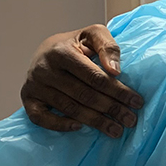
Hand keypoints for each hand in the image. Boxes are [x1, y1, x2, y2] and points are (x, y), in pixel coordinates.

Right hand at [20, 25, 143, 136]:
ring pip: (69, 108)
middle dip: (111, 109)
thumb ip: (107, 46)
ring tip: (116, 130)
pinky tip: (80, 128)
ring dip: (95, 122)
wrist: (46, 50)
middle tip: (131, 120)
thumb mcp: (93, 34)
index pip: (94, 77)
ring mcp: (34, 85)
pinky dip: (59, 125)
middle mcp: (45, 69)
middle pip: (84, 95)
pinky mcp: (28, 98)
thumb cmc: (75, 44)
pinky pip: (41, 118)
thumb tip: (115, 70)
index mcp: (61, 52)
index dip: (118, 91)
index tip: (137, 102)